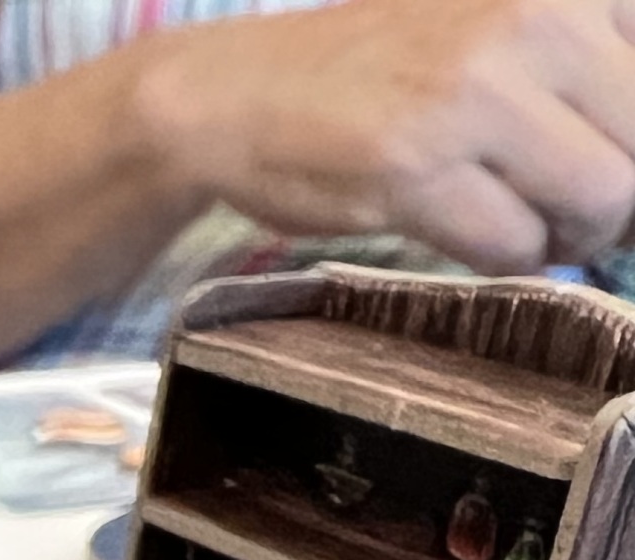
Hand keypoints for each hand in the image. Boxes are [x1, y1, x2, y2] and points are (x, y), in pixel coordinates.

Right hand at [134, 0, 634, 267]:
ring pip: (598, 200)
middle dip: (612, 200)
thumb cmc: (384, 67)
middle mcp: (537, 17)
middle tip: (562, 208)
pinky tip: (471, 230)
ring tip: (520, 221)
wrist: (242, 91)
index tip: (597, 162)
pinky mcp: (417, 165)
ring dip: (565, 235)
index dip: (629, 146)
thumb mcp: (513, 28)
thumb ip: (595, 71)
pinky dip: (505, 257)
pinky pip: (515, 245)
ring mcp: (476, 90)